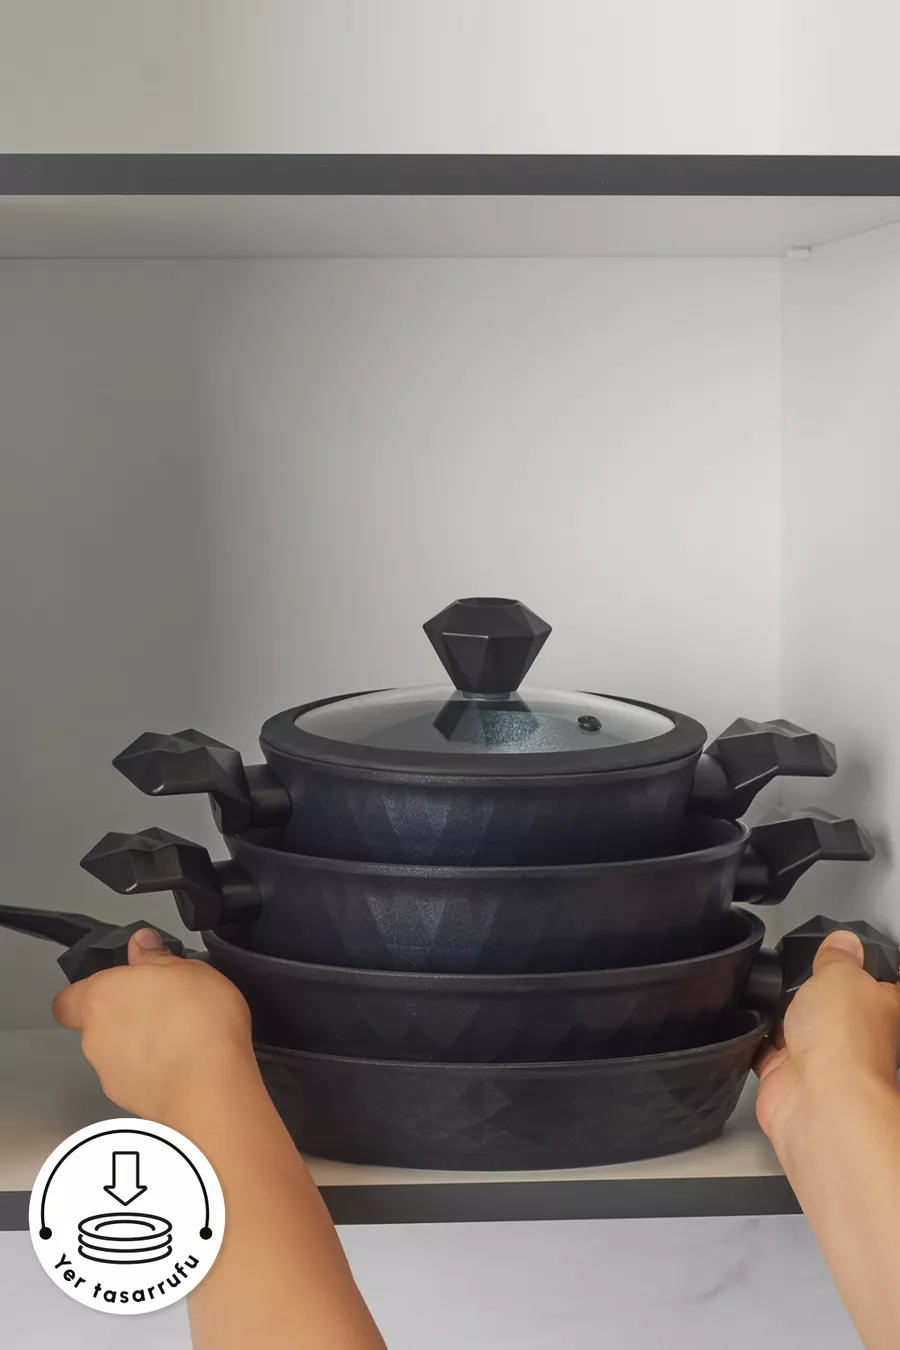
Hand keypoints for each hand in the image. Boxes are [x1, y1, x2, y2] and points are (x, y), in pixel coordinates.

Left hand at [52, 928, 254, 1122]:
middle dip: (128, 1016)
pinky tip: (186, 1063)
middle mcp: (96, 1036)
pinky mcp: (128, 1100)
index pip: (68, 998)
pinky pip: (137, 1078)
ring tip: (182, 1036)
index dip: (88, 993)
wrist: (209, 1087)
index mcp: (102, 995)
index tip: (117, 987)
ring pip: (118, 1053)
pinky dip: (155, 1071)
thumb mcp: (187, 969)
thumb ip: (156, 957)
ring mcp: (109, 1072)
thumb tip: (143, 944)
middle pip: (100, 1024)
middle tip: (163, 1006)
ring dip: (142, 1044)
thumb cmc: (198, 1022)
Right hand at [756, 929, 899, 1156]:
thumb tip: (843, 942)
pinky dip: (754, 1039)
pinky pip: (764, 1050)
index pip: (875, 982)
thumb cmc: (845, 1042)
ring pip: (795, 1026)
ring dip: (779, 1015)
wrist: (818, 1098)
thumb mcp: (841, 974)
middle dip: (809, 991)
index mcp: (881, 1008)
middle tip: (797, 975)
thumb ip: (837, 956)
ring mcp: (819, 1057)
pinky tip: (751, 1024)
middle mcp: (854, 1036)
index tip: (840, 951)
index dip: (858, 966)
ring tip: (772, 998)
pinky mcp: (786, 1075)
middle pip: (830, 1004)